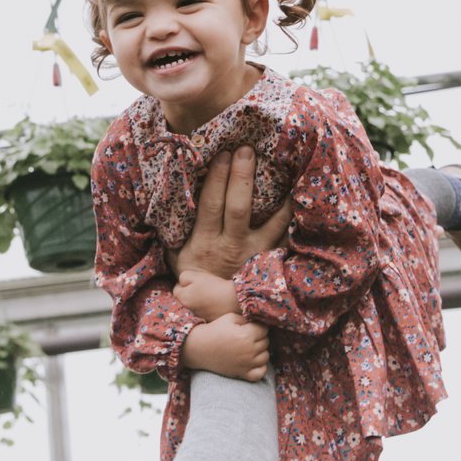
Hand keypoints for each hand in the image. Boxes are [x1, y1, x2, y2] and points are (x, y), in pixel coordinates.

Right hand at [169, 149, 290, 279]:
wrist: (215, 310)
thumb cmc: (194, 273)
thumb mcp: (176, 253)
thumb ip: (175, 229)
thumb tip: (165, 197)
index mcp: (204, 241)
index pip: (210, 204)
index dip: (216, 179)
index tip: (222, 155)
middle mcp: (230, 245)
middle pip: (237, 206)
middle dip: (241, 176)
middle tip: (246, 150)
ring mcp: (253, 252)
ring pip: (267, 219)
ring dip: (272, 193)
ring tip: (279, 167)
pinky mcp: (269, 258)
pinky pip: (283, 234)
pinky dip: (289, 215)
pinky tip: (294, 195)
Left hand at [173, 268, 238, 321]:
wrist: (234, 300)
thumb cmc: (214, 286)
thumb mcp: (197, 276)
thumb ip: (184, 277)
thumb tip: (181, 282)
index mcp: (183, 298)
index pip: (176, 289)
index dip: (185, 283)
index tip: (195, 281)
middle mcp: (187, 310)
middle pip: (184, 299)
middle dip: (190, 293)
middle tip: (202, 288)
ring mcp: (197, 317)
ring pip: (194, 306)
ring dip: (198, 301)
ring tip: (210, 295)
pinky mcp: (207, 320)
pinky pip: (203, 312)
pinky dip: (207, 308)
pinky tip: (215, 303)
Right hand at [180, 314, 269, 381]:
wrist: (199, 348)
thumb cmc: (215, 330)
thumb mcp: (230, 318)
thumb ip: (247, 319)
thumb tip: (260, 322)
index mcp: (247, 335)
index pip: (264, 329)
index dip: (258, 327)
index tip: (249, 327)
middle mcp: (249, 351)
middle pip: (266, 342)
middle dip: (259, 338)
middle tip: (246, 336)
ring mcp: (246, 364)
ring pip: (265, 356)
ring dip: (260, 351)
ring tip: (249, 347)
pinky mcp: (242, 374)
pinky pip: (261, 373)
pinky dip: (260, 367)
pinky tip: (253, 361)